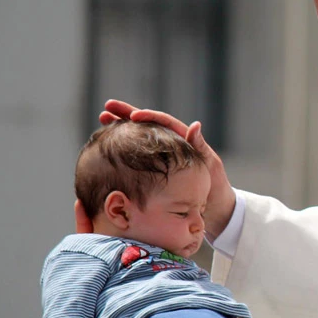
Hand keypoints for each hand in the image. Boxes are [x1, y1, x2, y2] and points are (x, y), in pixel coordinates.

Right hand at [99, 100, 236, 236]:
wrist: (214, 209)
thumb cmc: (215, 188)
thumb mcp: (210, 165)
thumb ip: (200, 146)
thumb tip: (195, 124)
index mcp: (184, 139)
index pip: (163, 122)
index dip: (148, 117)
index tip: (133, 115)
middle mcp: (170, 144)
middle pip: (146, 125)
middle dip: (126, 115)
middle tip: (107, 108)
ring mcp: (161, 156)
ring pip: (139, 137)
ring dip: (121, 128)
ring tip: (103, 119)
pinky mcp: (155, 169)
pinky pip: (138, 154)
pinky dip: (124, 148)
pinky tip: (108, 144)